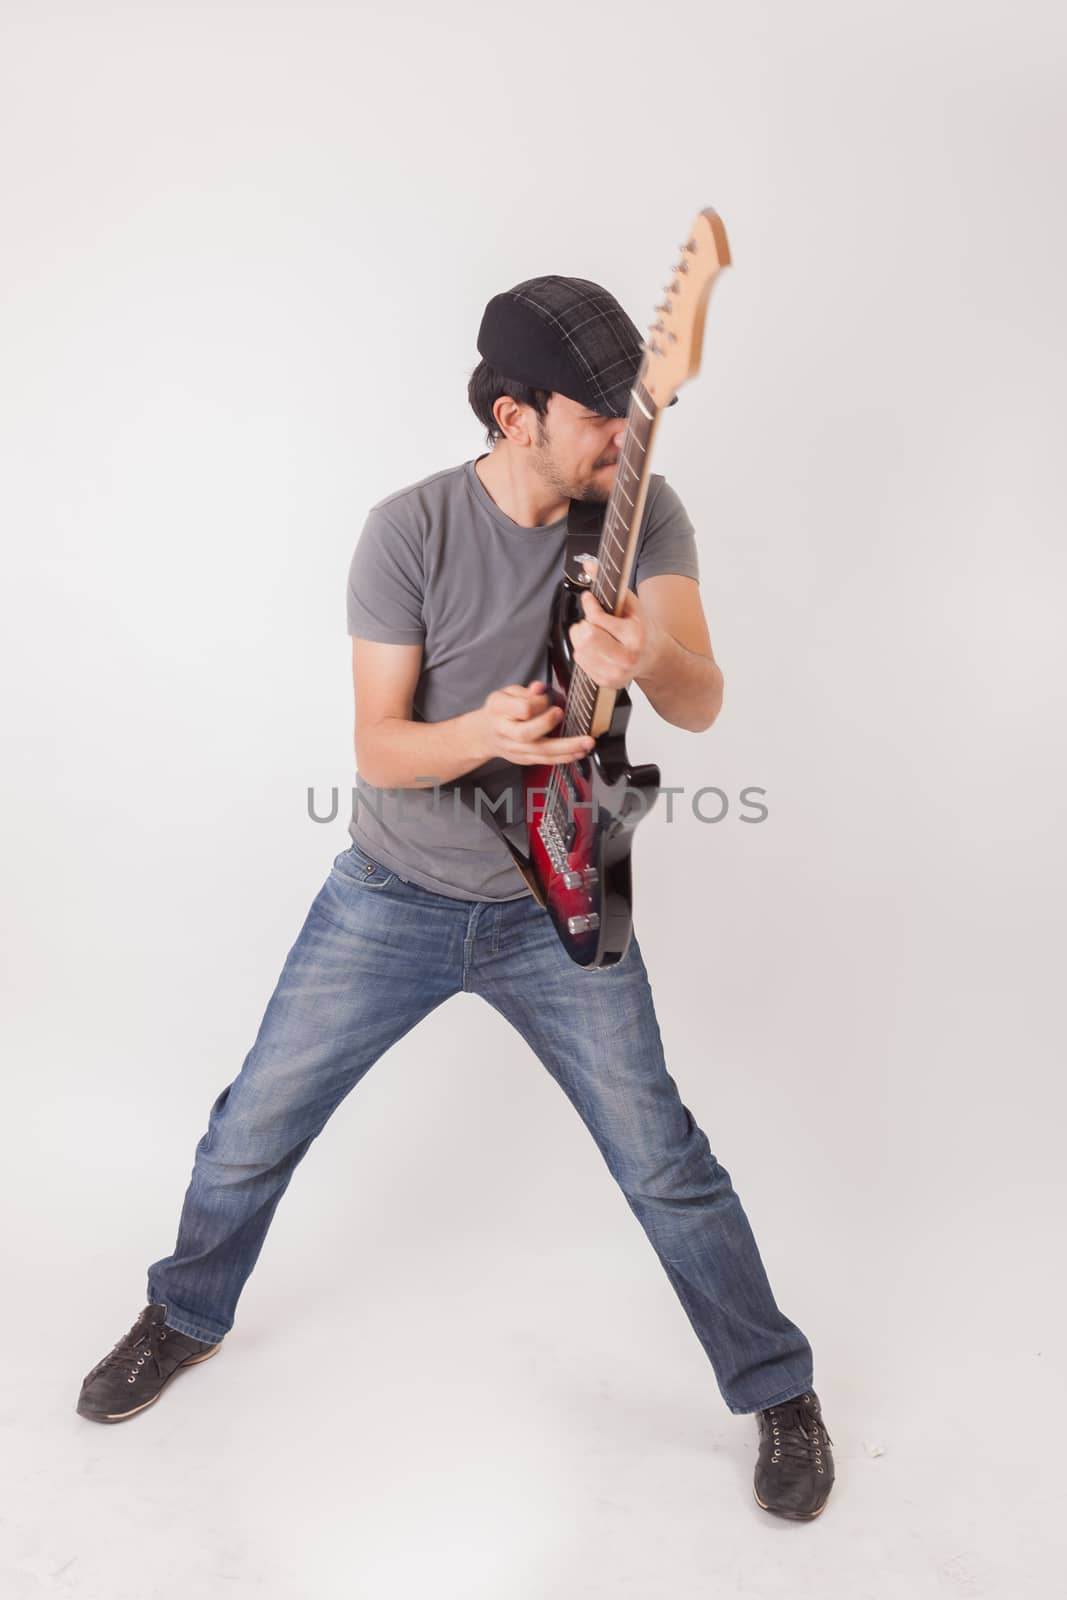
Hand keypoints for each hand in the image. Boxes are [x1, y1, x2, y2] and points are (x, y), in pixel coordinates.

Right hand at [477, 680, 595, 765]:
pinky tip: (579, 752)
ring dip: (566, 748)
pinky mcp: (525, 759)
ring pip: (541, 752)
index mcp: (500, 711)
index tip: (546, 698)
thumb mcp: (506, 693)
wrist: (485, 734)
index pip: (521, 709)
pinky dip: (565, 757)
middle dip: (548, 724)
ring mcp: (515, 749)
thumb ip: (525, 692)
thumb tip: (540, 688)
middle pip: (527, 733)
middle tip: (562, 714)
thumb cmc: (499, 711)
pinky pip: (546, 760)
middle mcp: (506, 732)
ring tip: (586, 743)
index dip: (537, 703)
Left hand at [569, 558, 662, 688]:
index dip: (589, 604)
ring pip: (579, 650)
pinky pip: (580, 662)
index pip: (597, 619)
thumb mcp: (633, 605)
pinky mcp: (606, 682)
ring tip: (595, 634)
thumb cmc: (644, 630)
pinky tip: (597, 648)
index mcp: (634, 636)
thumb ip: (611, 584)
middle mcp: (625, 657)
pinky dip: (584, 652)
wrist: (657, 660)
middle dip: (583, 625)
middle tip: (591, 621)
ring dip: (581, 638)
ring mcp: (615, 673)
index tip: (589, 598)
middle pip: (586, 638)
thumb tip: (589, 564)